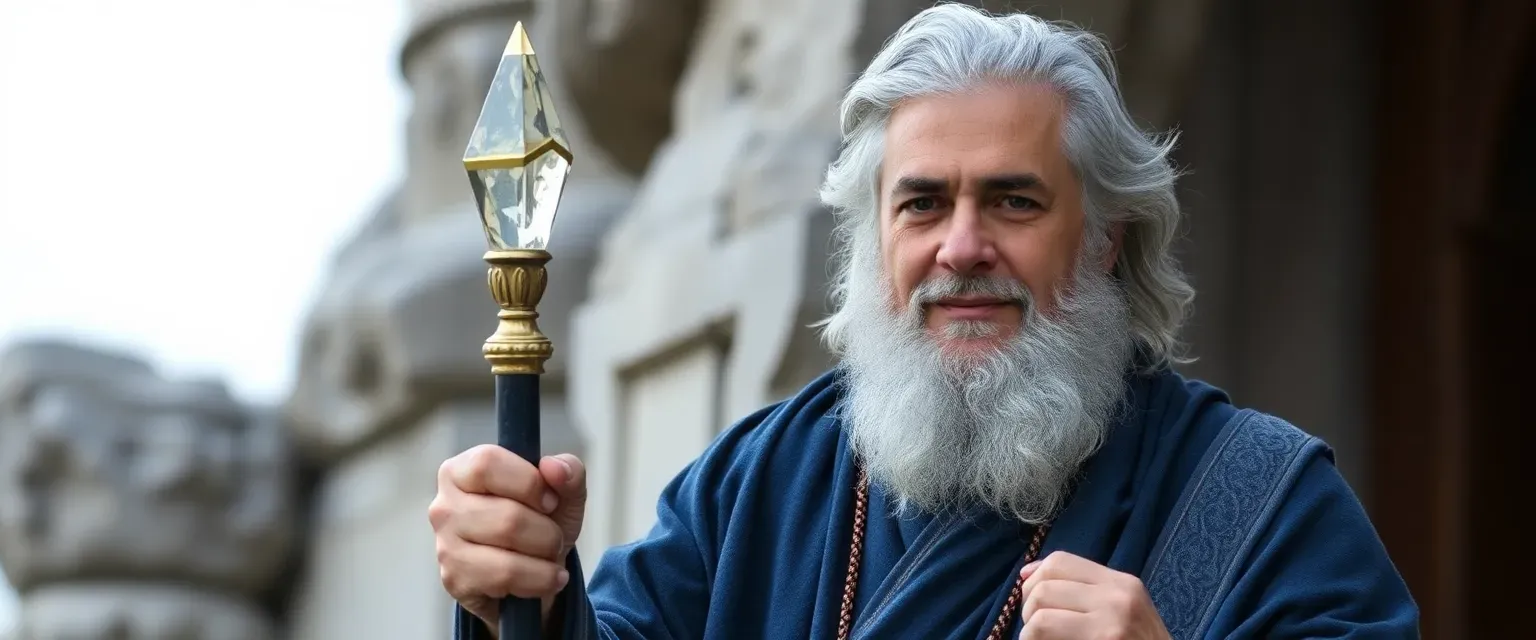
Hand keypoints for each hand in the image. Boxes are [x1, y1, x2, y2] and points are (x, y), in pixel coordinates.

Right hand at [429, 445, 588, 631]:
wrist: (530, 573)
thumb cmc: (537, 521)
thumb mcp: (562, 492)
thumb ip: (568, 470)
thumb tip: (555, 467)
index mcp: (462, 471)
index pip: (487, 463)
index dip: (528, 482)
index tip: (550, 500)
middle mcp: (445, 505)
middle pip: (506, 516)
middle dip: (547, 532)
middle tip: (554, 537)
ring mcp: (445, 545)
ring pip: (506, 551)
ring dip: (544, 558)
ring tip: (550, 557)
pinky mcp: (455, 579)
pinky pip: (505, 579)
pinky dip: (539, 581)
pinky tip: (546, 578)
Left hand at [1016, 551, 1169, 639]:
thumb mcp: (1122, 612)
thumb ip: (1083, 591)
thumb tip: (1027, 573)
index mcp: (1122, 583)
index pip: (1060, 561)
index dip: (1034, 578)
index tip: (1030, 600)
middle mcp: (1117, 596)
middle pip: (1044, 586)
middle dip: (1029, 609)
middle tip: (1037, 631)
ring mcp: (1111, 620)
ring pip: (1039, 611)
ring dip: (1029, 631)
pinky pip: (1042, 631)